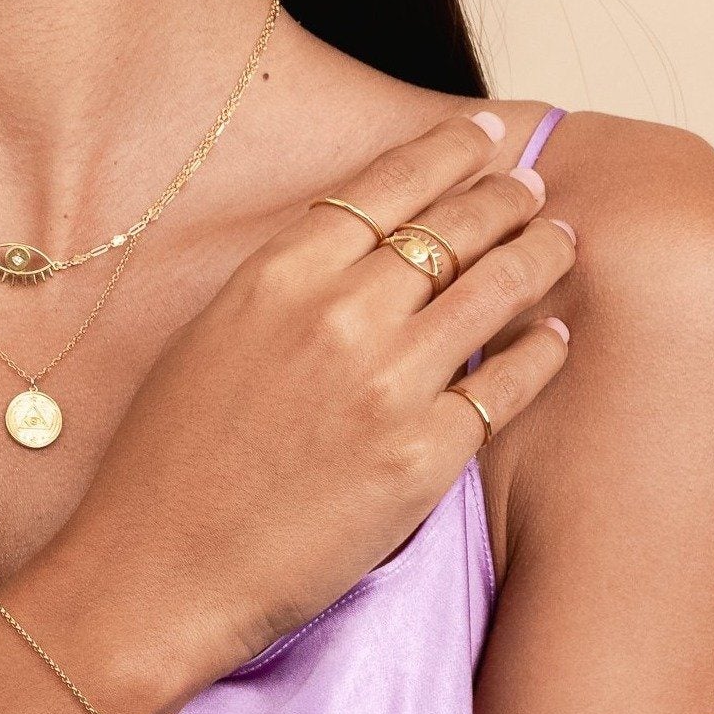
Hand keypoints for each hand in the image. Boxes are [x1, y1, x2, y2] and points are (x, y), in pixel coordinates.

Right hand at [39, 110, 575, 704]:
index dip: (450, 151)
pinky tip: (553, 337)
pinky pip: (510, 383)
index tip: (486, 136)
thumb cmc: (161, 473)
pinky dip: (542, 352)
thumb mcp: (203, 346)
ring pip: (499, 288)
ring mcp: (388, 384)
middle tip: (533, 190)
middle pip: (455, 226)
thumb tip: (354, 269)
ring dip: (541, 255)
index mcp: (275, 278)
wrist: (153, 576)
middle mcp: (339, 314)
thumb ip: (280, 296)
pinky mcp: (423, 457)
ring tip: (560, 243)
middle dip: (508, 197)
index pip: (387, 186)